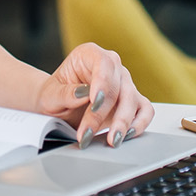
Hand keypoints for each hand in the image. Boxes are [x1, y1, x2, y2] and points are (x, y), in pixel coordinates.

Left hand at [34, 43, 153, 149]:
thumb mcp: (51, 95)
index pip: (103, 62)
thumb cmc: (54, 96)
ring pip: (133, 99)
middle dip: (104, 112)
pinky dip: (138, 124)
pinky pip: (144, 111)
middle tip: (88, 132)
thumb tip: (83, 93)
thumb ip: (66, 93)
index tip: (95, 101)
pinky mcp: (132, 102)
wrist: (59, 108)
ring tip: (111, 140)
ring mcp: (124, 83)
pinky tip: (125, 136)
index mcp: (90, 55)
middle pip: (118, 85)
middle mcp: (111, 66)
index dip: (102, 81)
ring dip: (123, 122)